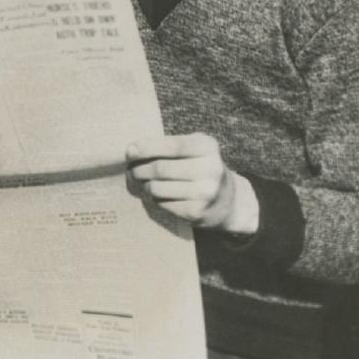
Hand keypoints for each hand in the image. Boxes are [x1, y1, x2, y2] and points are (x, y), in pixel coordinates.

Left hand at [126, 133, 256, 232]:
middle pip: (160, 168)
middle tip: (131, 170)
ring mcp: (203, 193)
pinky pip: (162, 203)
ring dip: (143, 185)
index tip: (129, 151)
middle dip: (139, 169)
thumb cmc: (202, 167)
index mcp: (208, 147)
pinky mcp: (195, 212)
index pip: (172, 146)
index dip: (147, 148)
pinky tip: (155, 194)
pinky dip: (153, 198)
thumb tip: (132, 151)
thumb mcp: (195, 148)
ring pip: (157, 188)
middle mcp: (209, 169)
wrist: (230, 201)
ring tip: (141, 182)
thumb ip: (169, 145)